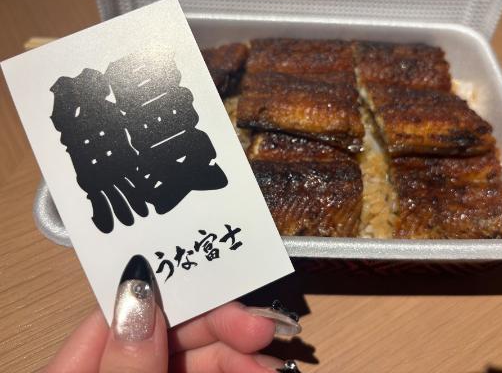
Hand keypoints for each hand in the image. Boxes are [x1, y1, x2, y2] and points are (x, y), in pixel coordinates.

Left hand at [43, 301, 286, 372]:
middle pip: (173, 333)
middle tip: (264, 332)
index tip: (227, 294)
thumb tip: (140, 287)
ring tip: (273, 370)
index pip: (126, 310)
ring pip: (199, 361)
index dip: (180, 295)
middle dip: (223, 331)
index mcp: (80, 367)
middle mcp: (116, 370)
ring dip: (239, 360)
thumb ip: (124, 364)